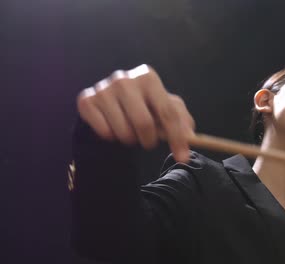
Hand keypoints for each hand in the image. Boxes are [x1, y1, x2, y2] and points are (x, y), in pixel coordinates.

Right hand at [77, 64, 194, 162]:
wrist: (110, 103)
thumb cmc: (144, 106)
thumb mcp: (165, 108)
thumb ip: (181, 120)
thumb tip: (190, 136)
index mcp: (148, 77)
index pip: (168, 112)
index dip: (177, 138)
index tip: (183, 158)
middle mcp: (124, 79)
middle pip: (144, 123)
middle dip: (149, 140)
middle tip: (148, 142)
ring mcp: (103, 89)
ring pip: (124, 132)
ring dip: (130, 139)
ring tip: (129, 131)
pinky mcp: (86, 101)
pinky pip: (105, 132)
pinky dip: (112, 137)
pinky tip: (113, 127)